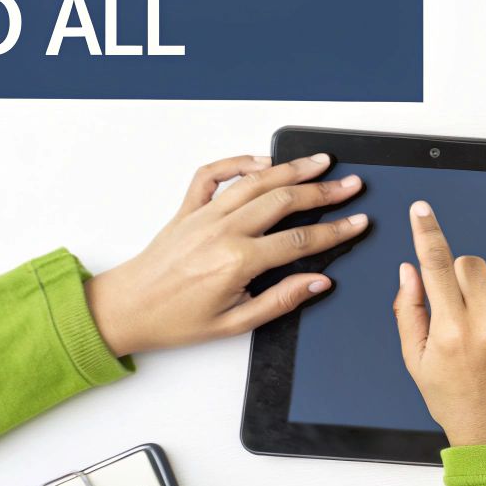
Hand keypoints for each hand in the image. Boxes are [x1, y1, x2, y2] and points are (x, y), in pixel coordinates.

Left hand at [83, 153, 367, 355]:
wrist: (127, 309)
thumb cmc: (175, 320)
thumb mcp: (235, 324)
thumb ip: (281, 300)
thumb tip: (318, 282)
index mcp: (237, 262)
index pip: (300, 240)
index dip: (335, 230)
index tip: (358, 222)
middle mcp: (222, 231)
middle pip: (284, 201)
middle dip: (323, 191)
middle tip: (351, 185)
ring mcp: (204, 215)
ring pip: (256, 182)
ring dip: (291, 169)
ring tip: (320, 162)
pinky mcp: (188, 209)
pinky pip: (213, 174)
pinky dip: (238, 162)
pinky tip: (262, 161)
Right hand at [393, 200, 485, 445]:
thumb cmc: (455, 402)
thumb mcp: (415, 362)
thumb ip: (409, 312)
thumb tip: (409, 270)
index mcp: (449, 331)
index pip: (435, 265)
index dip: (427, 232)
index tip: (422, 210)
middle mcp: (485, 324)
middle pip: (469, 263)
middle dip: (459, 276)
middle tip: (458, 306)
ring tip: (485, 318)